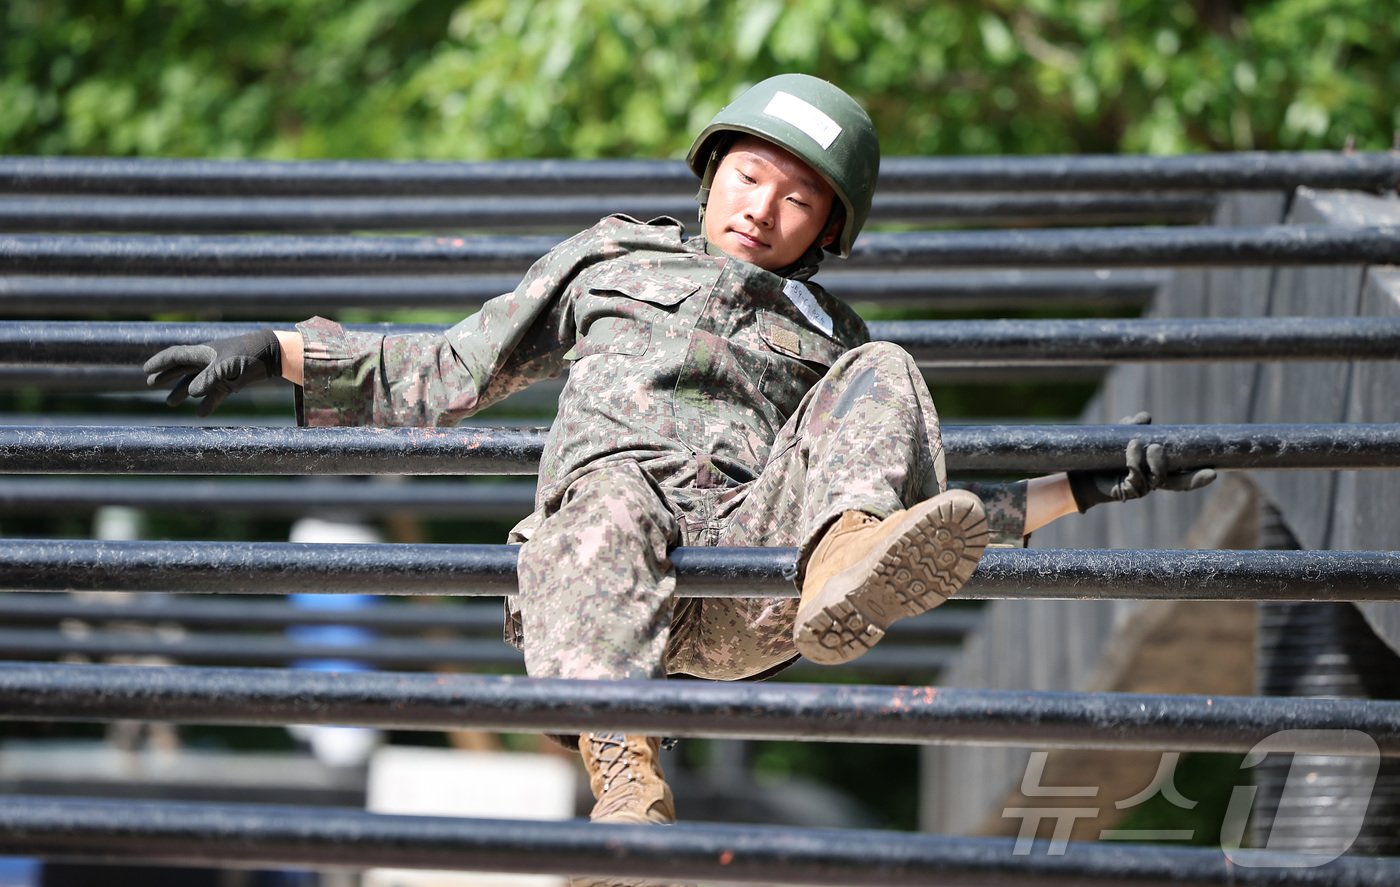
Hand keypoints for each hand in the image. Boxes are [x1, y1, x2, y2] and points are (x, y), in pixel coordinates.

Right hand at [143, 329, 281, 416]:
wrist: (272, 355)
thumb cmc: (248, 354)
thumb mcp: (227, 365)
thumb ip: (209, 378)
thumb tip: (191, 393)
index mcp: (203, 352)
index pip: (176, 356)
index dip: (160, 363)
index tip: (146, 370)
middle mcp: (208, 361)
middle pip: (182, 369)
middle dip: (166, 376)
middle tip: (150, 384)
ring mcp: (219, 372)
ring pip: (196, 383)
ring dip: (182, 392)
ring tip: (170, 403)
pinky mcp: (231, 382)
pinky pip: (215, 395)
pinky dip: (208, 404)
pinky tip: (200, 415)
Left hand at [1067, 412, 1216, 511]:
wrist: (1082, 472)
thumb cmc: (1104, 454)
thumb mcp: (1119, 436)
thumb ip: (1133, 426)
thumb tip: (1146, 417)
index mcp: (1158, 469)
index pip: (1183, 475)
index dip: (1197, 477)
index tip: (1213, 473)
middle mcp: (1152, 481)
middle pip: (1177, 484)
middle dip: (1191, 479)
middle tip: (1192, 462)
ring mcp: (1140, 489)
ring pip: (1157, 478)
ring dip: (1155, 462)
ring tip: (1150, 446)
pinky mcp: (1126, 492)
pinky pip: (1136, 478)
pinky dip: (1135, 461)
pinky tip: (1133, 448)